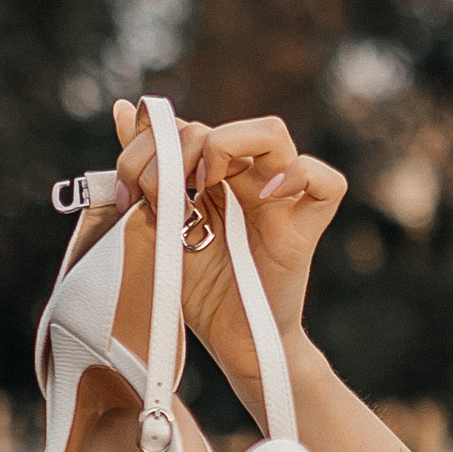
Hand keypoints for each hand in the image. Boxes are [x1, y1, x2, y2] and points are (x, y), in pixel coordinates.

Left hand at [112, 104, 346, 422]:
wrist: (230, 341)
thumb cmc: (195, 290)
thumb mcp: (155, 225)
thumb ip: (145, 169)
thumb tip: (126, 110)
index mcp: (211, 176)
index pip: (187, 127)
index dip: (152, 144)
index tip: (130, 188)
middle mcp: (247, 180)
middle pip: (220, 127)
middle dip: (177, 152)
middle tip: (158, 194)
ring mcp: (280, 199)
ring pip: (273, 134)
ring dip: (228, 145)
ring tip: (205, 182)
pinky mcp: (305, 226)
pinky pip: (326, 181)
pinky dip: (300, 175)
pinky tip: (266, 195)